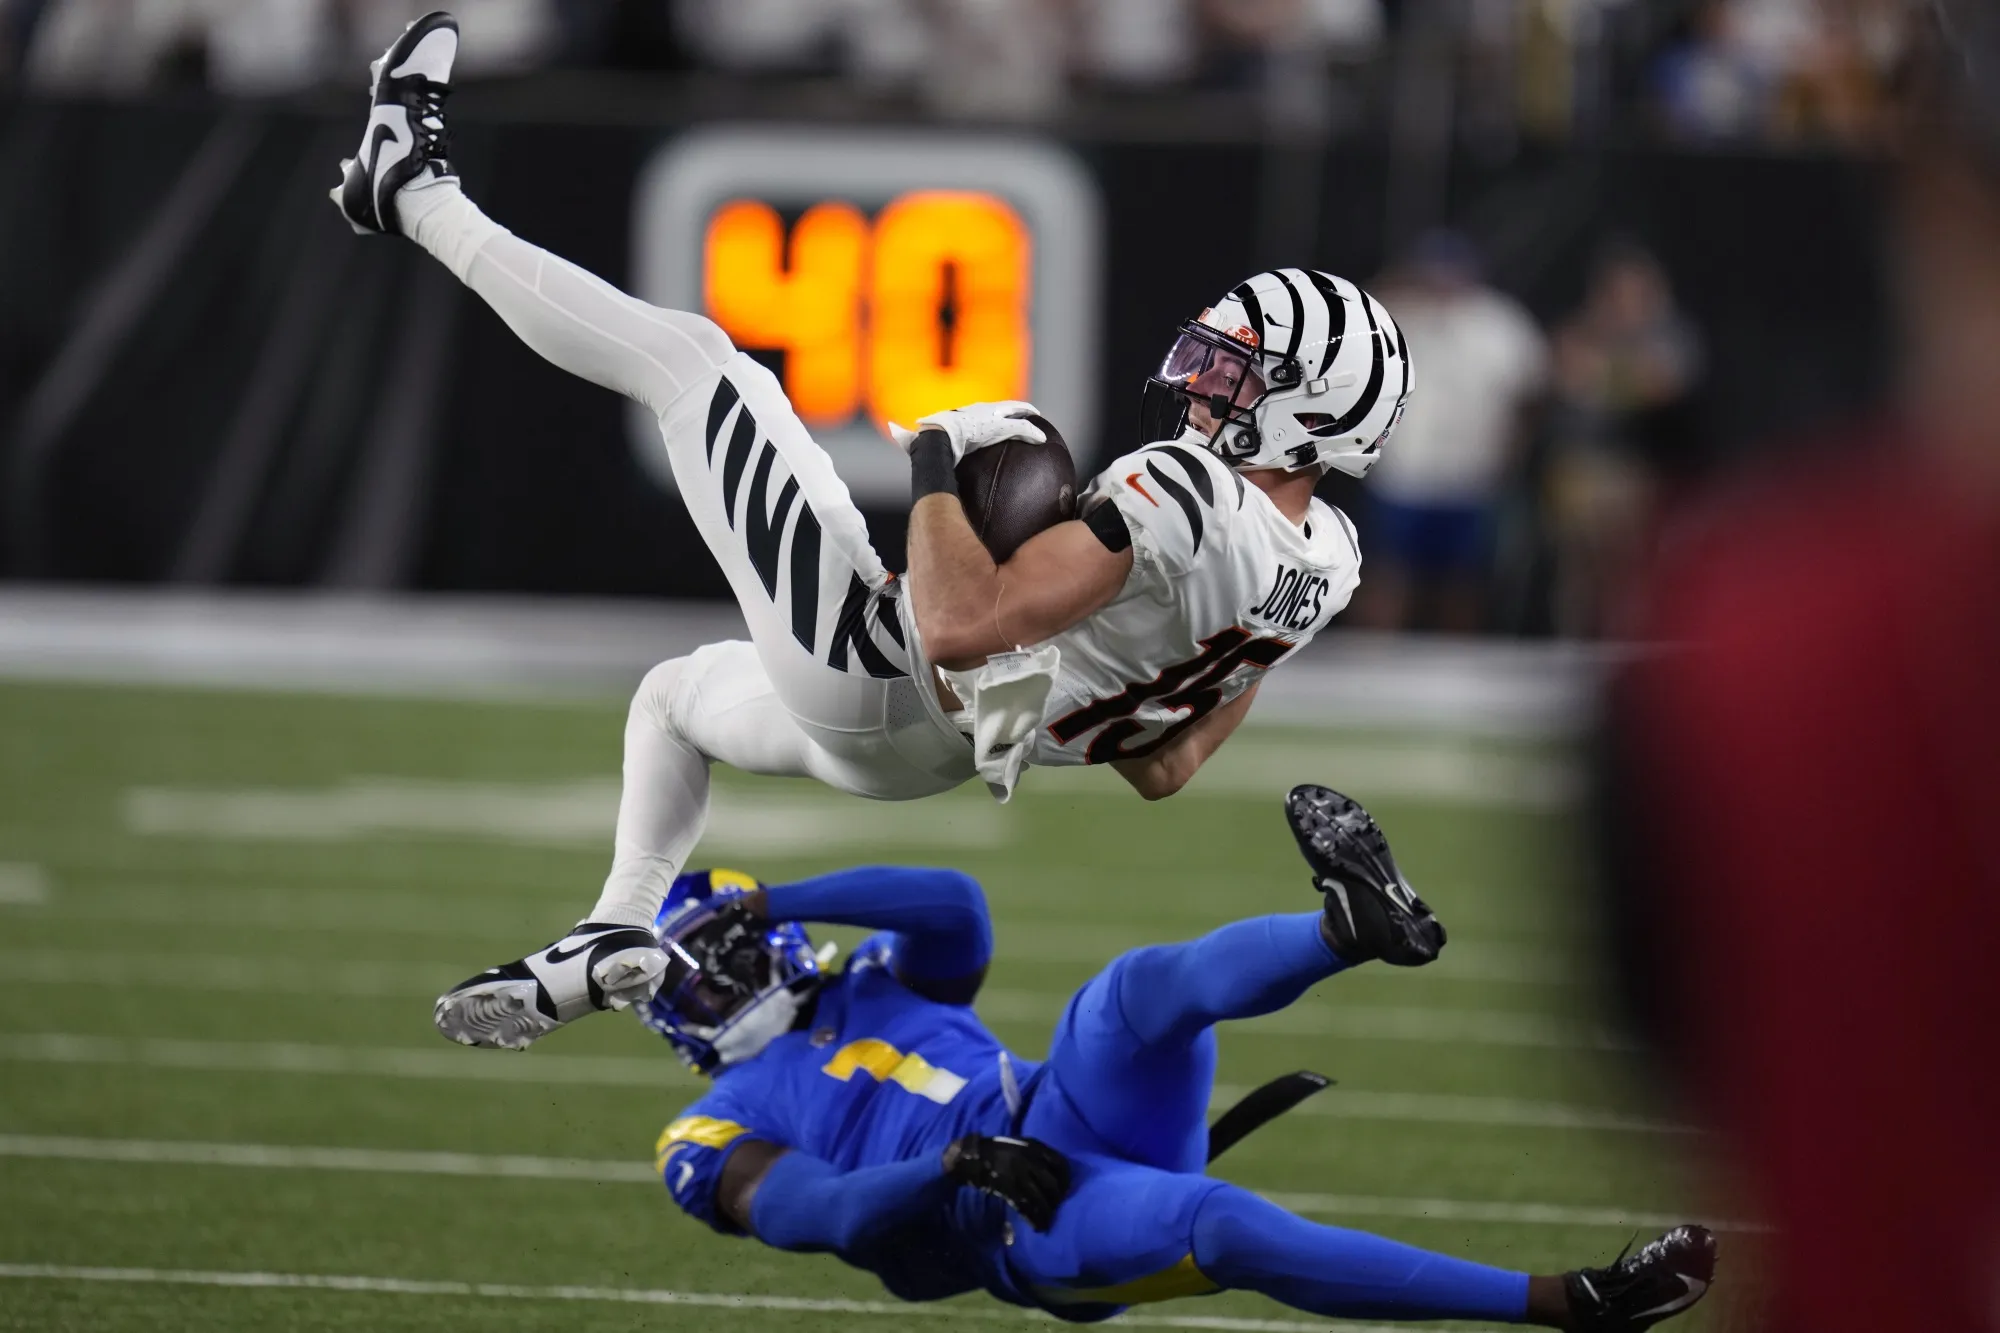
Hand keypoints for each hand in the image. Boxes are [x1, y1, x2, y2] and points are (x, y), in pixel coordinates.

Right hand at [888, 401, 1045, 461]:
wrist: (937, 439)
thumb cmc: (928, 440)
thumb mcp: (918, 440)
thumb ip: (908, 438)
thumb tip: (892, 430)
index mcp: (962, 415)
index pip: (979, 410)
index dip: (988, 411)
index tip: (995, 414)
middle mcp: (978, 411)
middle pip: (1000, 406)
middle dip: (1013, 407)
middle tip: (1026, 411)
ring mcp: (990, 417)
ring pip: (1014, 412)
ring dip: (1027, 415)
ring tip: (1039, 423)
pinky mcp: (1000, 426)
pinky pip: (1020, 429)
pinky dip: (1032, 433)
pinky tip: (1042, 439)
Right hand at [941, 1134, 1070, 1230]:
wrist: (973, 1156)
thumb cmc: (999, 1151)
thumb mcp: (1021, 1145)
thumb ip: (1037, 1155)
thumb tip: (1054, 1174)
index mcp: (1035, 1147)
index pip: (1060, 1164)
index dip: (1066, 1179)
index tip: (1066, 1190)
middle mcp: (1029, 1159)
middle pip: (1051, 1184)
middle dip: (1056, 1199)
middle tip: (1056, 1208)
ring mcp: (1018, 1174)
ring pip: (1039, 1198)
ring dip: (1046, 1213)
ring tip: (1048, 1222)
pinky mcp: (1007, 1187)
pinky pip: (1025, 1206)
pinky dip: (1033, 1218)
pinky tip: (1037, 1226)